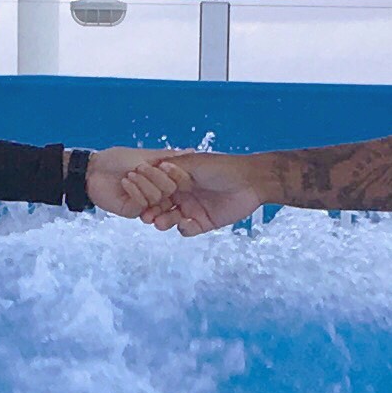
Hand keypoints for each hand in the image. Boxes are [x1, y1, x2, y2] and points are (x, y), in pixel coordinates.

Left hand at [84, 148, 174, 220]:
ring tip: (130, 174)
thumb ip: (169, 157)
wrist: (94, 169)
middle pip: (170, 191)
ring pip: (157, 199)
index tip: (166, 165)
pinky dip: (135, 191)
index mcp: (162, 180)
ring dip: (143, 184)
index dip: (175, 174)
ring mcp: (145, 204)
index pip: (178, 182)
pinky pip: (142, 205)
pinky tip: (125, 182)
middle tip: (141, 167)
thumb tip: (193, 151)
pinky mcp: (132, 211)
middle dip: (157, 177)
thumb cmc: (118, 159)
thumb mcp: (146, 155)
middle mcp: (156, 194)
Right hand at [125, 153, 266, 234]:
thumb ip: (174, 168)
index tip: (139, 198)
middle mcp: (184, 193)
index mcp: (179, 178)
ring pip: (171, 219)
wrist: (252, 181)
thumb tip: (152, 168)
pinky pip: (188, 229)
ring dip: (164, 221)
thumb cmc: (223, 167)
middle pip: (160, 206)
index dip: (147, 194)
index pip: (156, 188)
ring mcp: (193, 209)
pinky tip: (186, 223)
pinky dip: (184, 228)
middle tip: (146, 216)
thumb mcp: (195, 163)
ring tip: (160, 223)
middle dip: (151, 211)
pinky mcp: (204, 222)